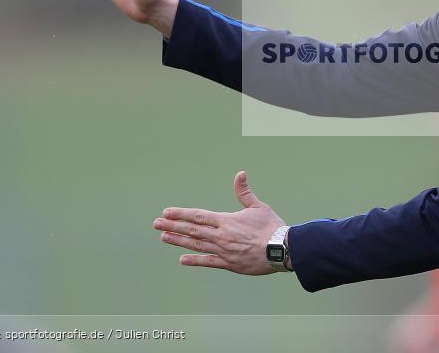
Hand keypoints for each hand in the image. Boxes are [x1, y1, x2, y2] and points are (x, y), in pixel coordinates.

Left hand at [152, 171, 286, 274]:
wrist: (282, 249)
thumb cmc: (271, 227)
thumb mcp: (258, 206)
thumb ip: (244, 192)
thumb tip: (240, 174)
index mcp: (227, 220)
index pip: (198, 215)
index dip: (181, 214)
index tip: (167, 212)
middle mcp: (221, 235)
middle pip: (192, 230)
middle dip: (173, 226)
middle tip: (156, 224)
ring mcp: (223, 251)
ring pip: (196, 245)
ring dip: (179, 241)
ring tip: (164, 237)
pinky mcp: (229, 264)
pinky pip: (208, 262)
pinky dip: (195, 260)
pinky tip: (182, 259)